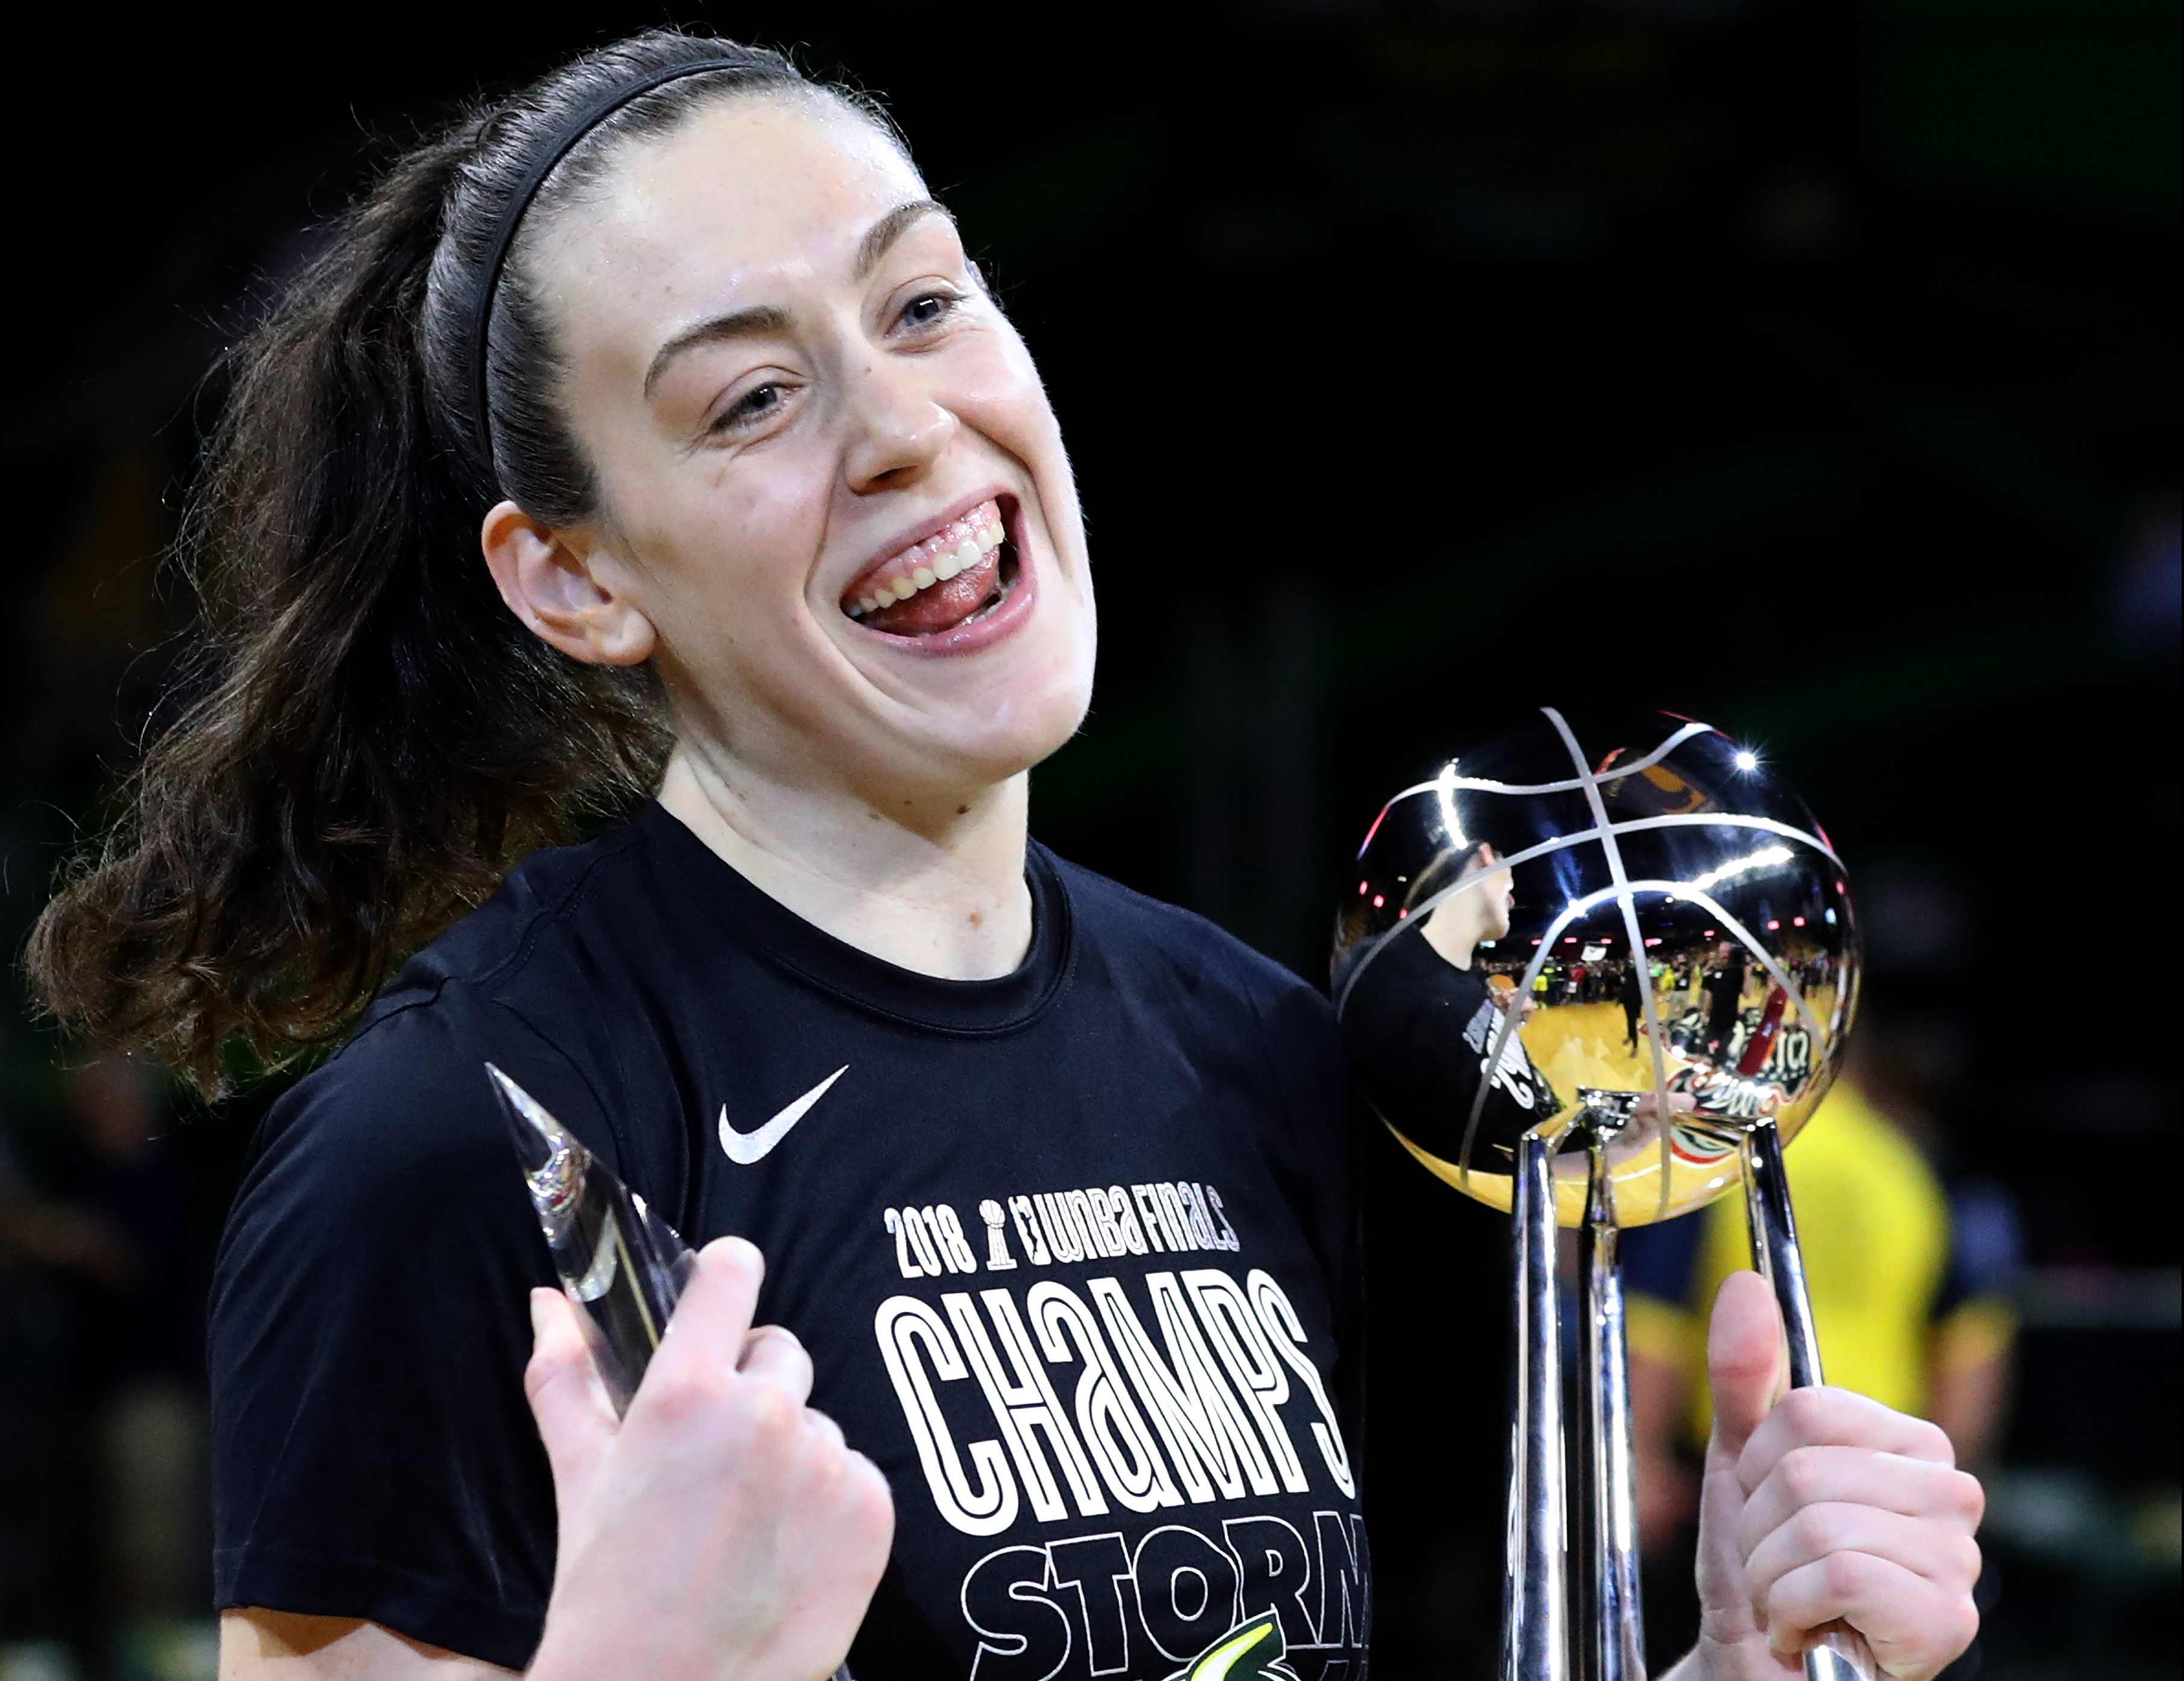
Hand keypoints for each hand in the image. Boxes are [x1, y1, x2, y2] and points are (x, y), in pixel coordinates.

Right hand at [523, 1237, 892, 1680]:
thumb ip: (566, 1376)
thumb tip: (549, 1300)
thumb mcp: (580, 1476)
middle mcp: (766, 1414)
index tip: (717, 1297)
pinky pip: (856, 1475)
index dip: (725, 1277)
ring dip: (790, 1452)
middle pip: (780, 1350)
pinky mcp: (872, 1512)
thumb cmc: (607, 1590)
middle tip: (714, 1456)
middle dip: (750, 1385)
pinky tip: (784, 1550)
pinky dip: (828, 1503)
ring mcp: (827, 1463)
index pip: (733, 1272)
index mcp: (688, 1392)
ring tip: (744, 1521)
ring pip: (816, 1421)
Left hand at [1684, 1272, 1981, 1679]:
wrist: (1758, 1664)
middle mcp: (1952, 1493)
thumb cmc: (1764, 1564)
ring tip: (1792, 1599)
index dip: (1757, 1466)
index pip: (1808, 1413)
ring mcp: (1957, 1559)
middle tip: (1777, 1565)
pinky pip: (1839, 1575)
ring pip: (1818, 1523)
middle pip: (1806, 1469)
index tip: (1766, 1509)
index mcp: (1912, 1444)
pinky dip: (1793, 1608)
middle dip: (1760, 1527)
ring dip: (1771, 1575)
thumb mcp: (1741, 1461)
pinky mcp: (1948, 1618)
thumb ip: (1744, 1373)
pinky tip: (1810, 1630)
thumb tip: (1744, 1285)